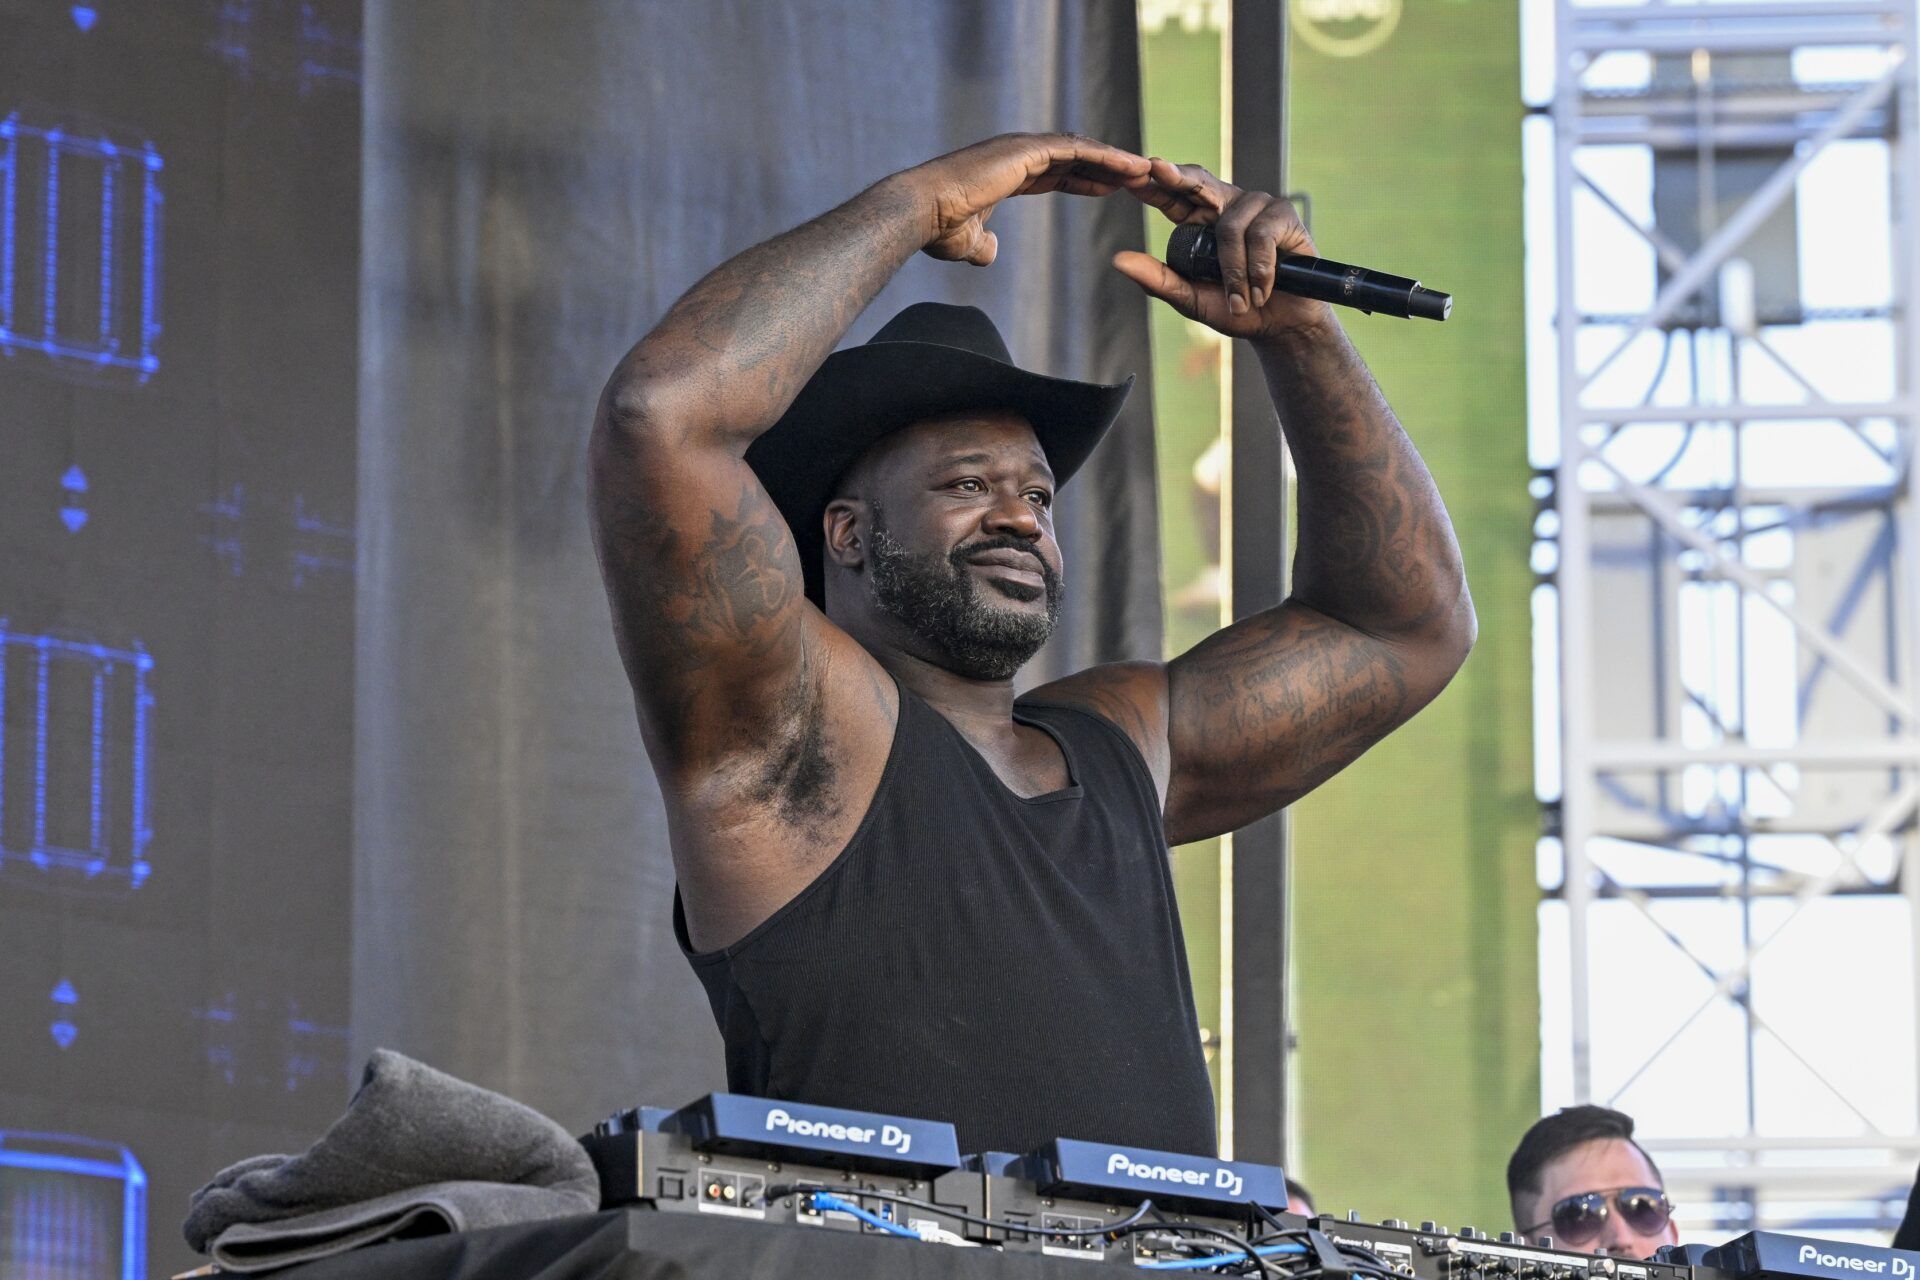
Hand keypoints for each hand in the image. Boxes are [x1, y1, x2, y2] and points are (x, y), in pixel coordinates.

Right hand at [903, 133, 1151, 266]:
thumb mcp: (967, 242)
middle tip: (1138, 176)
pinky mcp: (1025, 149)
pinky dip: (1105, 156)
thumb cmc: (938, 227)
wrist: (922, 212)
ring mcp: (1020, 148)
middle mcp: (1015, 154)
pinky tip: (1130, 167)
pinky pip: (1076, 150)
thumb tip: (992, 254)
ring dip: (1113, 159)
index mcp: (1006, 172)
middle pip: (1073, 157)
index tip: (1110, 189)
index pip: (1055, 173)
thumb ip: (983, 245)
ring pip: (1080, 149)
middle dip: (1106, 166)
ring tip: (1144, 169)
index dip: (1085, 180)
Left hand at [1115, 158, 1331, 338]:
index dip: (1156, 183)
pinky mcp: (1284, 214)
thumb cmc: (1236, 309)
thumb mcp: (1189, 298)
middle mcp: (1227, 205)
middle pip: (1199, 182)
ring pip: (1230, 227)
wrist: (1280, 327)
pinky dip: (1258, 269)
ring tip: (1241, 300)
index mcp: (1200, 220)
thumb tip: (1118, 260)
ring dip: (1233, 272)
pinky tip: (1262, 291)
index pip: (1174, 196)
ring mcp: (1256, 206)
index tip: (1133, 176)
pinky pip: (1261, 235)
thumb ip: (1158, 279)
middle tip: (1156, 169)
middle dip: (1177, 177)